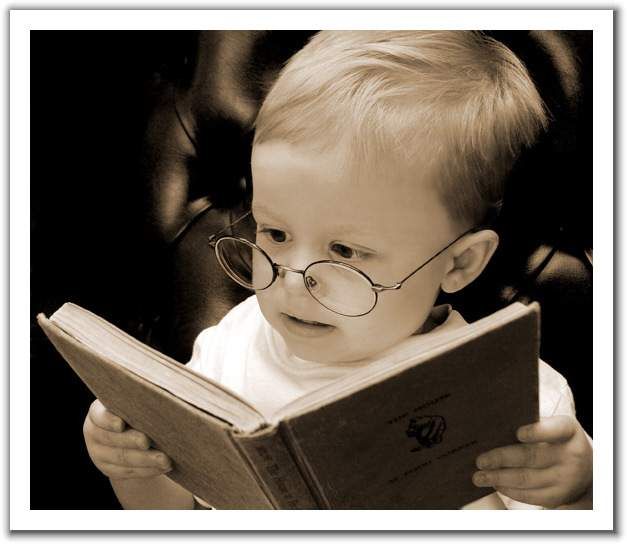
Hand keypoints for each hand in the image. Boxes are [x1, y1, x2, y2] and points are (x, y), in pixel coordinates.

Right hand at [83, 399, 172, 479]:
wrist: (133, 432)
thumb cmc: (139, 407)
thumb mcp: (136, 400)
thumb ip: (141, 398)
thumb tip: (159, 396)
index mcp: (97, 412)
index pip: (99, 416)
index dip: (108, 420)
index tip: (121, 424)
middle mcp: (94, 433)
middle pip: (111, 439)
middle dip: (131, 441)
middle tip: (148, 441)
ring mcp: (100, 453)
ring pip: (122, 458)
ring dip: (145, 460)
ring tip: (165, 460)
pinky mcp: (110, 469)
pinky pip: (129, 472)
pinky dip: (147, 470)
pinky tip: (162, 467)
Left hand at [472, 416, 591, 508]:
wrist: (586, 466)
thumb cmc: (556, 439)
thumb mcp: (551, 426)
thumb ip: (529, 423)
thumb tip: (492, 425)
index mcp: (568, 431)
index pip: (554, 430)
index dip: (537, 432)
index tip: (518, 433)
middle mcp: (571, 455)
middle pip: (532, 457)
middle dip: (502, 459)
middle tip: (480, 461)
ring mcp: (566, 479)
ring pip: (527, 479)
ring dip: (499, 478)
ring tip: (478, 476)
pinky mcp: (558, 496)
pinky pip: (530, 496)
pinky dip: (509, 490)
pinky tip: (495, 484)